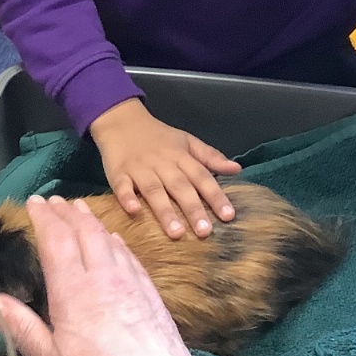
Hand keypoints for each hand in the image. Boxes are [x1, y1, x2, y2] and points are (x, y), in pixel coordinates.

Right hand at [0, 196, 196, 355]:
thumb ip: (23, 328)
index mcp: (73, 291)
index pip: (56, 240)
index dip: (44, 217)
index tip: (34, 203)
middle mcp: (103, 277)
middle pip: (84, 232)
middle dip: (67, 212)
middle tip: (55, 201)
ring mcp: (131, 283)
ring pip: (109, 239)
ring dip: (92, 221)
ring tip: (80, 210)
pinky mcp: (151, 294)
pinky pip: (130, 256)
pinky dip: (116, 241)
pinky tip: (115, 241)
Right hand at [91, 99, 241, 238]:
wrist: (121, 121)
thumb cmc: (158, 137)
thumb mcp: (187, 142)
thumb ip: (210, 157)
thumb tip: (237, 169)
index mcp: (181, 156)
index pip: (202, 177)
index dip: (215, 196)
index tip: (228, 216)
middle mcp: (163, 163)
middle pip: (180, 186)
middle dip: (193, 209)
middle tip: (205, 232)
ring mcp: (140, 169)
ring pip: (154, 190)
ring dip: (165, 211)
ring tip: (177, 234)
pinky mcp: (118, 174)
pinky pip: (122, 186)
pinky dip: (127, 198)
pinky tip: (134, 212)